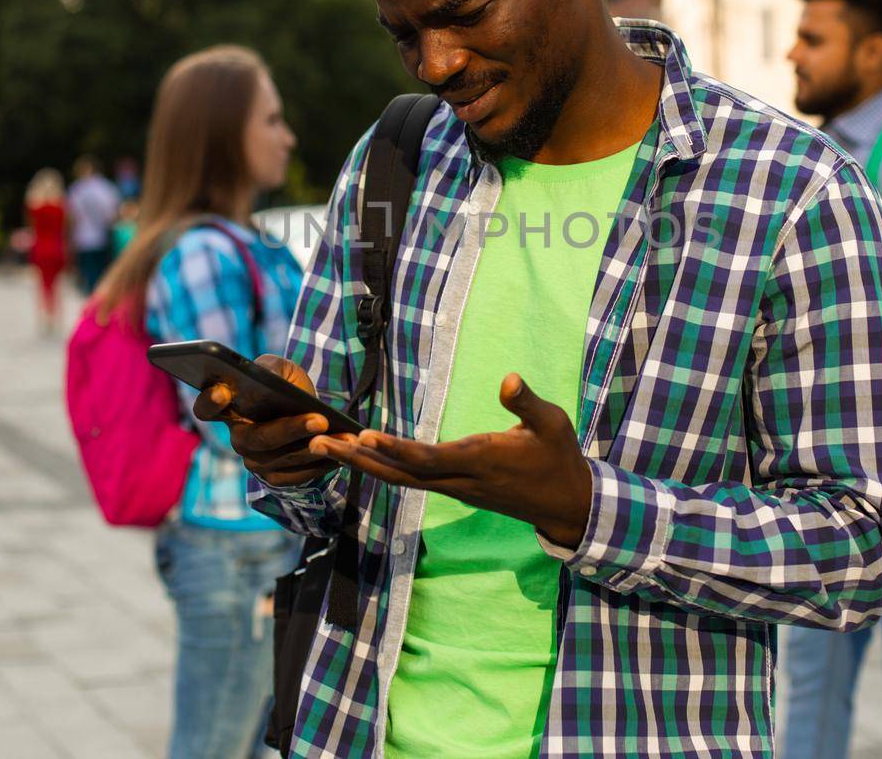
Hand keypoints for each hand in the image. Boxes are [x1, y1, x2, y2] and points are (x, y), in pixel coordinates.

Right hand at [197, 354, 356, 486]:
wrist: (306, 415)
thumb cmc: (287, 388)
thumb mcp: (281, 370)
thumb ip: (272, 369)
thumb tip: (270, 377)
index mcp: (231, 408)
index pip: (207, 408)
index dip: (210, 401)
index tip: (223, 392)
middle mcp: (238, 438)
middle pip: (257, 438)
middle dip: (290, 429)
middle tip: (319, 420)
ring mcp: (255, 461)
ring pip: (283, 458)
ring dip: (316, 447)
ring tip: (344, 436)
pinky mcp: (277, 478)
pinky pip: (299, 474)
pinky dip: (323, 463)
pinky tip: (344, 450)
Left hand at [309, 373, 593, 547]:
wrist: (564, 503)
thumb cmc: (558, 458)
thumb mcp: (553, 424)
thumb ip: (526, 402)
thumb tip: (508, 378)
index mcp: (481, 460)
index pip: (429, 458)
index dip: (396, 448)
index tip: (365, 435)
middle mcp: (460, 479)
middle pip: (400, 473)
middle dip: (358, 458)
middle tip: (317, 443)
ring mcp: (454, 487)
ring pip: (399, 479)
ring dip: (361, 463)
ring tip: (324, 446)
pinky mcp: (454, 488)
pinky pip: (409, 479)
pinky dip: (380, 467)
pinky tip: (360, 455)